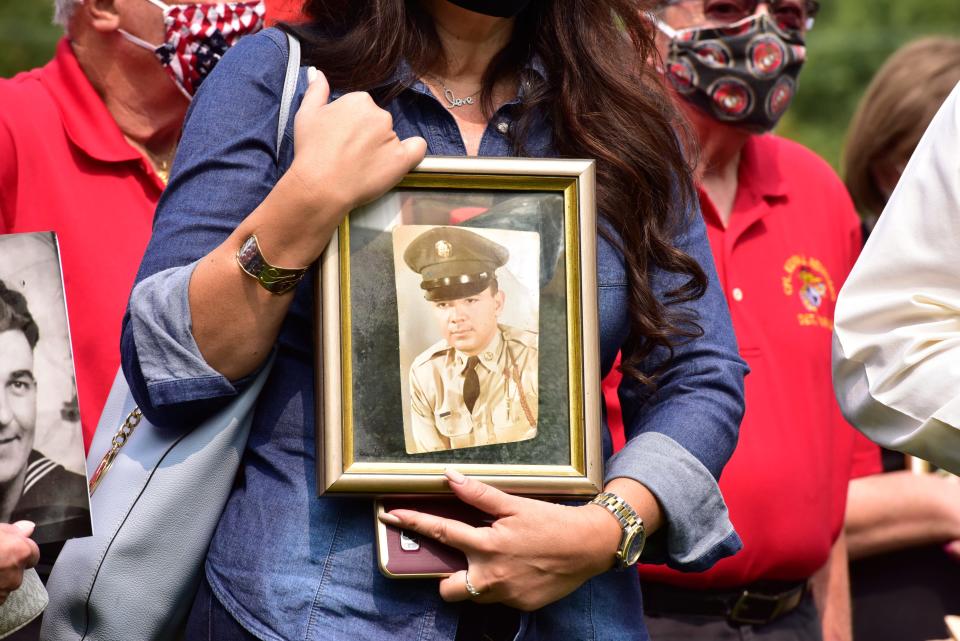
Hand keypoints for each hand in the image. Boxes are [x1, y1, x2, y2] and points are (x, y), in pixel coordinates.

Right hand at [0, 521, 39, 604]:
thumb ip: (13, 531)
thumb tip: (30, 527)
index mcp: (20, 552)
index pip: (33, 553)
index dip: (21, 551)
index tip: (10, 550)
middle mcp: (15, 574)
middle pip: (19, 571)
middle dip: (9, 567)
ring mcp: (3, 591)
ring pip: (7, 585)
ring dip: (0, 580)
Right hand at [288, 68, 426, 215]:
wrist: (320, 186)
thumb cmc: (311, 150)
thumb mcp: (306, 114)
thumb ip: (316, 90)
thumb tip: (318, 73)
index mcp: (359, 100)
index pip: (362, 109)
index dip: (352, 125)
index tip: (342, 139)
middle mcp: (379, 114)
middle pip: (378, 123)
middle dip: (367, 136)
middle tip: (351, 154)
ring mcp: (392, 136)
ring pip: (392, 138)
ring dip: (382, 149)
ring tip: (362, 166)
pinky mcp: (402, 159)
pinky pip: (417, 149)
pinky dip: (412, 152)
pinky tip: (399, 160)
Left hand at [379, 469, 621, 610]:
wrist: (589, 547)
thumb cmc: (552, 523)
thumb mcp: (515, 504)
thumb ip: (480, 495)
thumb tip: (450, 478)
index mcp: (487, 545)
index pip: (441, 532)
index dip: (413, 523)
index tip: (390, 517)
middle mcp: (491, 575)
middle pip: (447, 588)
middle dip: (446, 576)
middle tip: (461, 558)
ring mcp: (506, 595)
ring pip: (473, 594)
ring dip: (475, 579)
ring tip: (494, 560)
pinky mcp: (521, 606)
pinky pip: (498, 598)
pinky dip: (501, 584)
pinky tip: (517, 568)